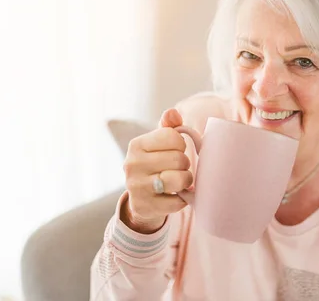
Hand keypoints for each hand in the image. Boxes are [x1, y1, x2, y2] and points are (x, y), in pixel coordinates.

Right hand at [120, 108, 192, 233]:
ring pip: (178, 179)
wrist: (140, 199)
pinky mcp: (144, 206)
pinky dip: (182, 199)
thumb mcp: (158, 144)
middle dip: (185, 164)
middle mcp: (132, 164)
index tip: (176, 150)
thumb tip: (173, 113)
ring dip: (186, 181)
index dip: (181, 144)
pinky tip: (175, 195)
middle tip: (179, 168)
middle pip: (178, 159)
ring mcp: (136, 187)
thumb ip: (168, 126)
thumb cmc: (155, 164)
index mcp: (136, 145)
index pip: (173, 136)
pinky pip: (177, 202)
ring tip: (181, 180)